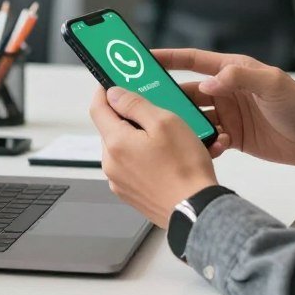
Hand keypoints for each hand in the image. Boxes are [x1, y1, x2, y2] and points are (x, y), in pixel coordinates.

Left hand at [89, 86, 221, 226]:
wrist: (196, 211)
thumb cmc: (185, 168)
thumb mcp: (165, 122)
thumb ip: (135, 104)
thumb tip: (114, 94)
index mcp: (116, 143)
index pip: (98, 108)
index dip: (105, 92)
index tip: (113, 83)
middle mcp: (111, 164)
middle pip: (113, 128)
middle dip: (130, 116)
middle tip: (154, 110)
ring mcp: (120, 182)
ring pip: (125, 147)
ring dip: (142, 138)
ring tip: (171, 137)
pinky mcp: (131, 194)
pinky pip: (134, 166)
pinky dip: (147, 157)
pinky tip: (170, 157)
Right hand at [156, 48, 294, 174]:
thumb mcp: (272, 85)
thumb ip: (240, 78)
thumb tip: (209, 81)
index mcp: (233, 71)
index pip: (193, 60)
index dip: (168, 58)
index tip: (144, 58)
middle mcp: (226, 90)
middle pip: (187, 91)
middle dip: (167, 96)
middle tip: (146, 102)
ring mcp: (228, 115)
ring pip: (194, 117)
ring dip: (184, 124)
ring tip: (175, 131)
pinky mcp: (232, 137)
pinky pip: (208, 139)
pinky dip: (204, 144)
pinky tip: (211, 148)